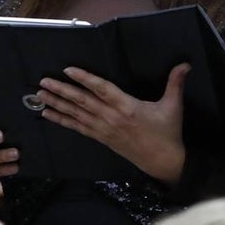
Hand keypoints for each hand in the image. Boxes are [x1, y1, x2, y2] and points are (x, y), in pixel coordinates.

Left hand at [37, 63, 189, 182]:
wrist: (163, 161)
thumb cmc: (168, 132)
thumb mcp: (173, 106)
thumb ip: (175, 83)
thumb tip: (185, 63)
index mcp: (127, 107)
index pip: (102, 89)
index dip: (85, 79)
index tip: (68, 70)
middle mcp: (111, 118)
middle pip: (82, 101)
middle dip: (61, 90)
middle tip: (43, 81)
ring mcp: (104, 129)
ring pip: (76, 114)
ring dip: (56, 104)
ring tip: (39, 95)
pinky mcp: (101, 138)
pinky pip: (77, 128)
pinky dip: (62, 120)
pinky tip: (48, 114)